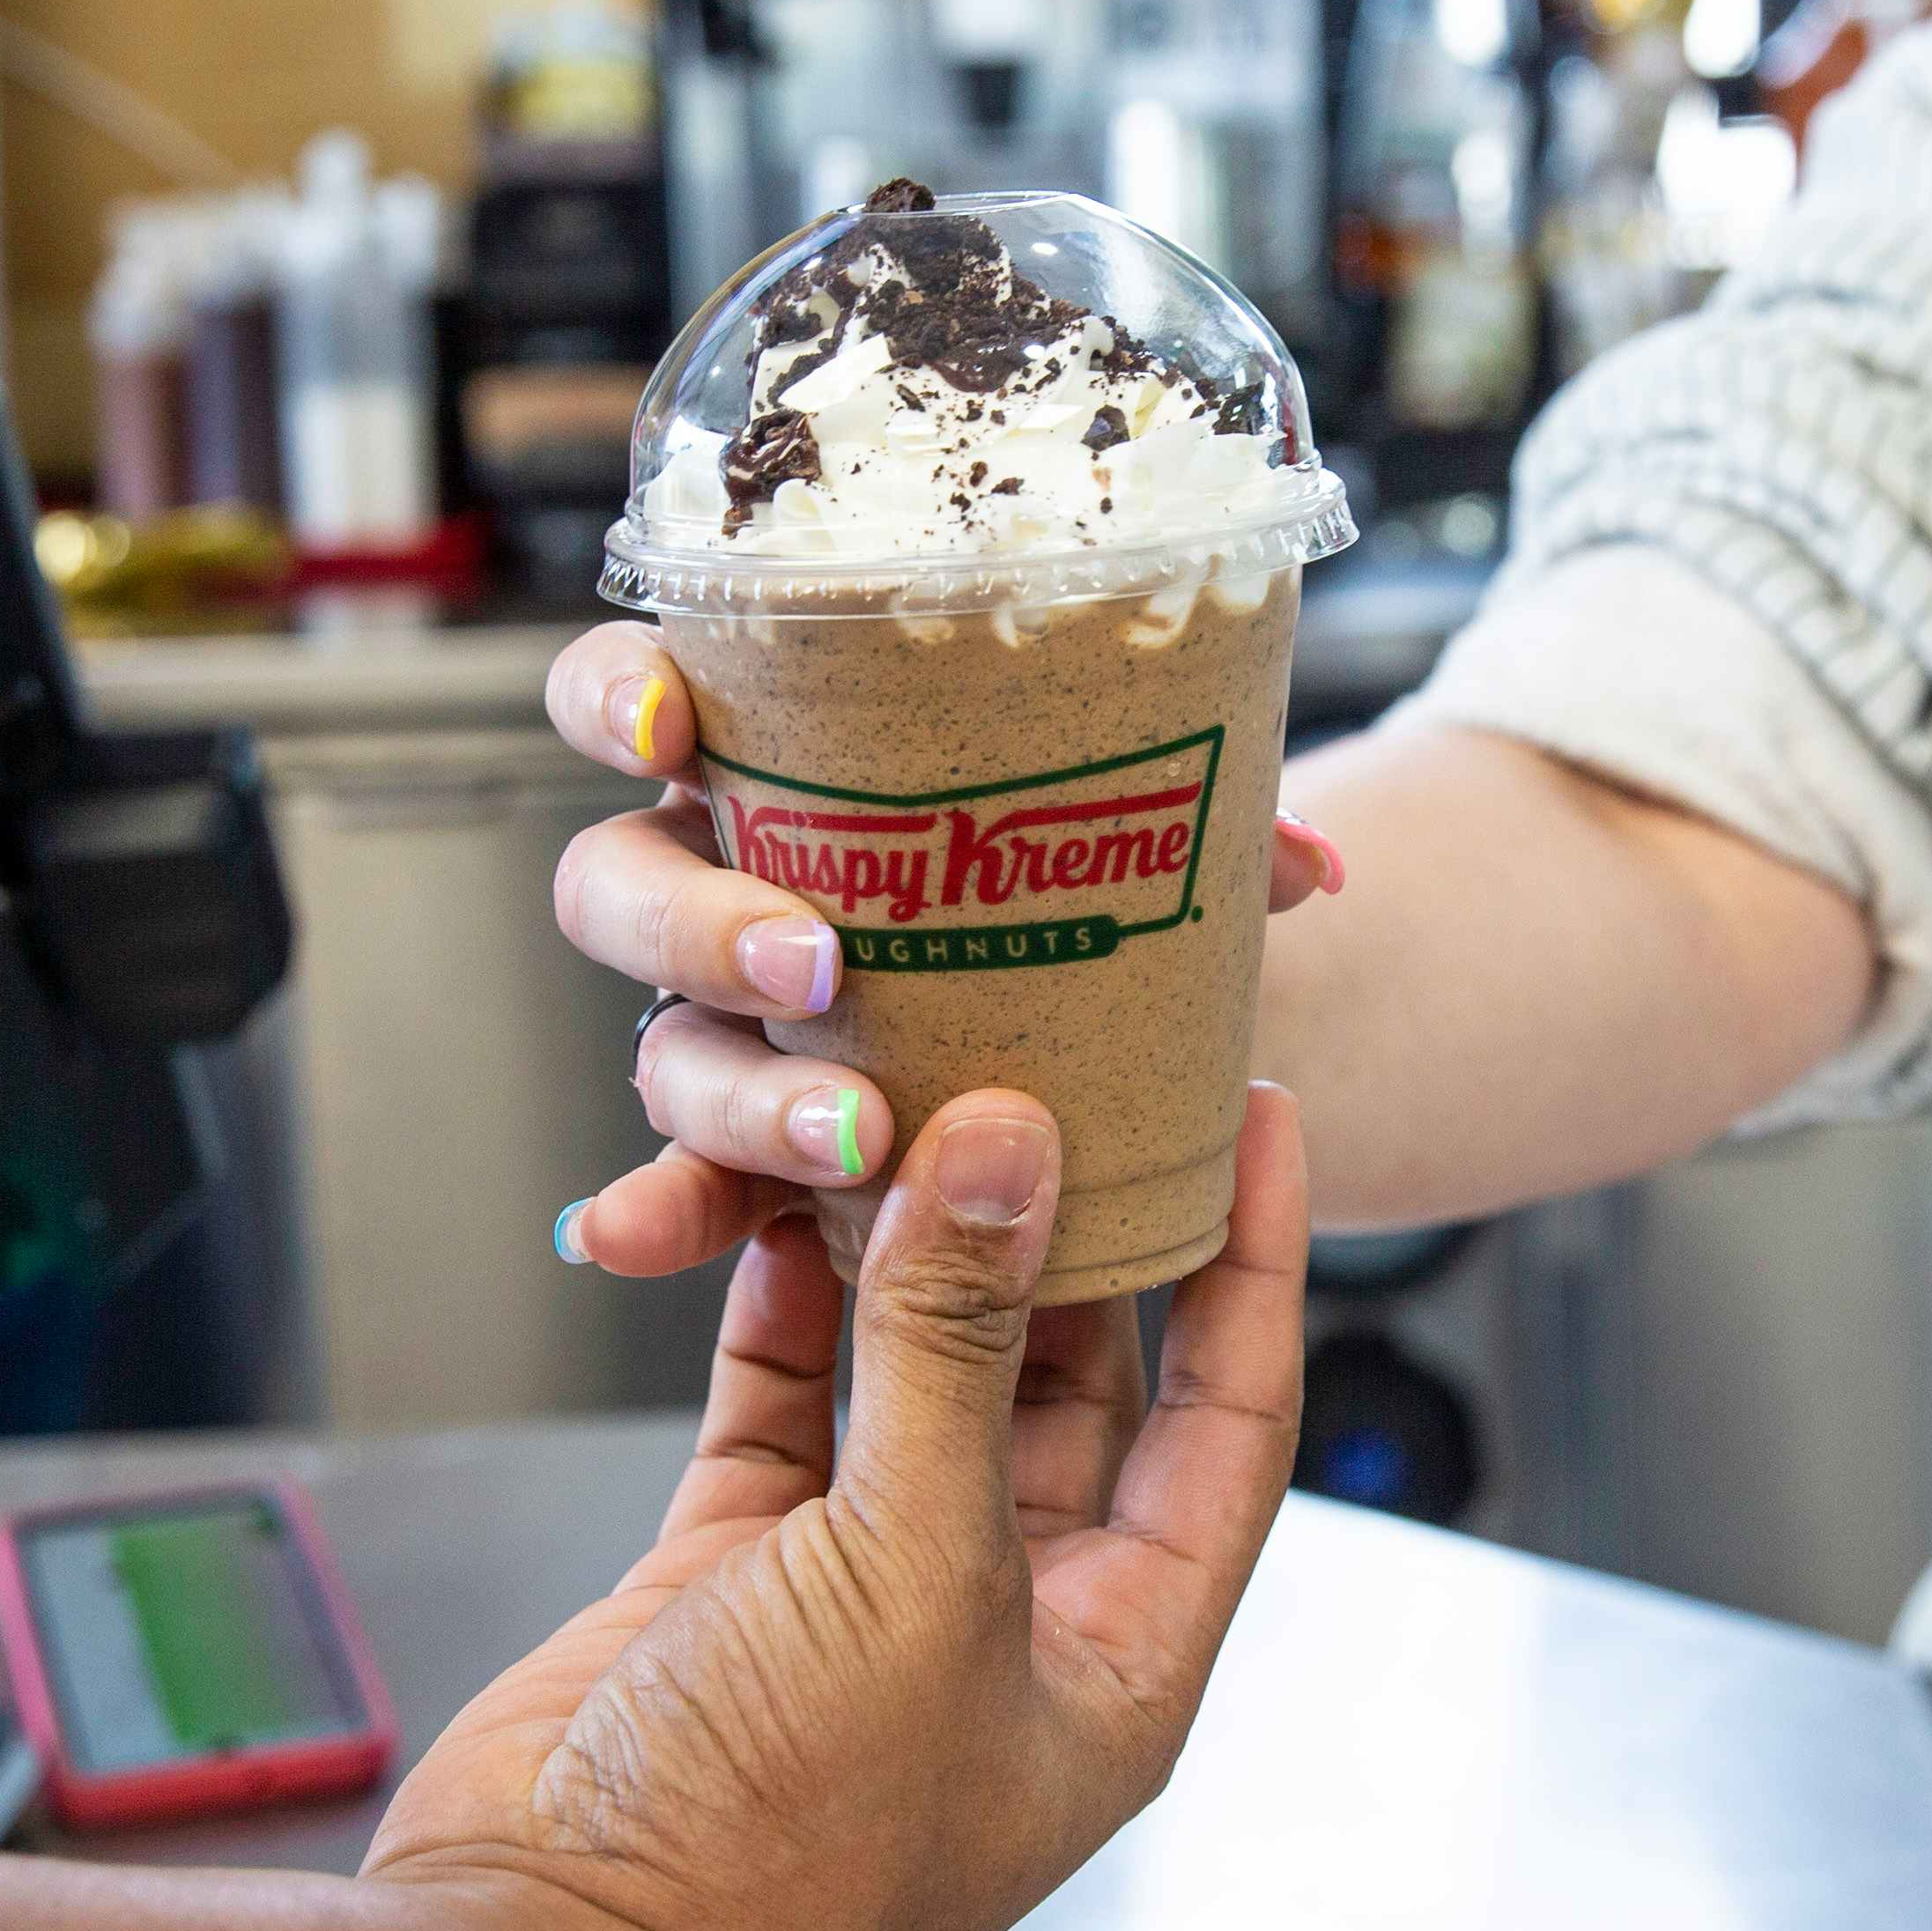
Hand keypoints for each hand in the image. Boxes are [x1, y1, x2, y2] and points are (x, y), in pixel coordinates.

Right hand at [365, 1084, 1308, 1930]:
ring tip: (917, 1105)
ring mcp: (862, 1600)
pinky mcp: (729, 1576)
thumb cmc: (781, 1837)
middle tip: (1064, 1073)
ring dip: (913, 1257)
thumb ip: (958, 1348)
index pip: (1231, 1425)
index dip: (1255, 1269)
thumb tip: (1007, 1145)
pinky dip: (783, 1310)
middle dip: (1064, 1235)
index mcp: (1119, 1662)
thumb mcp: (912, 1568)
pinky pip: (783, 1407)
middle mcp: (1007, 1626)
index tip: (1260, 1115)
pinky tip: (784, 1206)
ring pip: (917, 1379)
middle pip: (1073, 1384)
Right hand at [544, 621, 1344, 1279]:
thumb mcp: (1141, 878)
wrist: (1102, 1081)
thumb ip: (1214, 863)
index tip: (670, 722)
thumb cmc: (1078, 931)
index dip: (625, 698)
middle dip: (702, 922)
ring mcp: (728, 1035)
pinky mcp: (748, 1164)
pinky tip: (626, 1232)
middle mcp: (728, 900)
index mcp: (789, 782)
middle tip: (816, 960)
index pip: (656, 701)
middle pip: (629, 886)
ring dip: (744, 1093)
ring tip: (852, 1133)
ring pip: (674, 1047)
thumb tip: (1306, 862)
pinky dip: (658, 1211)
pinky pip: (685, 1189)